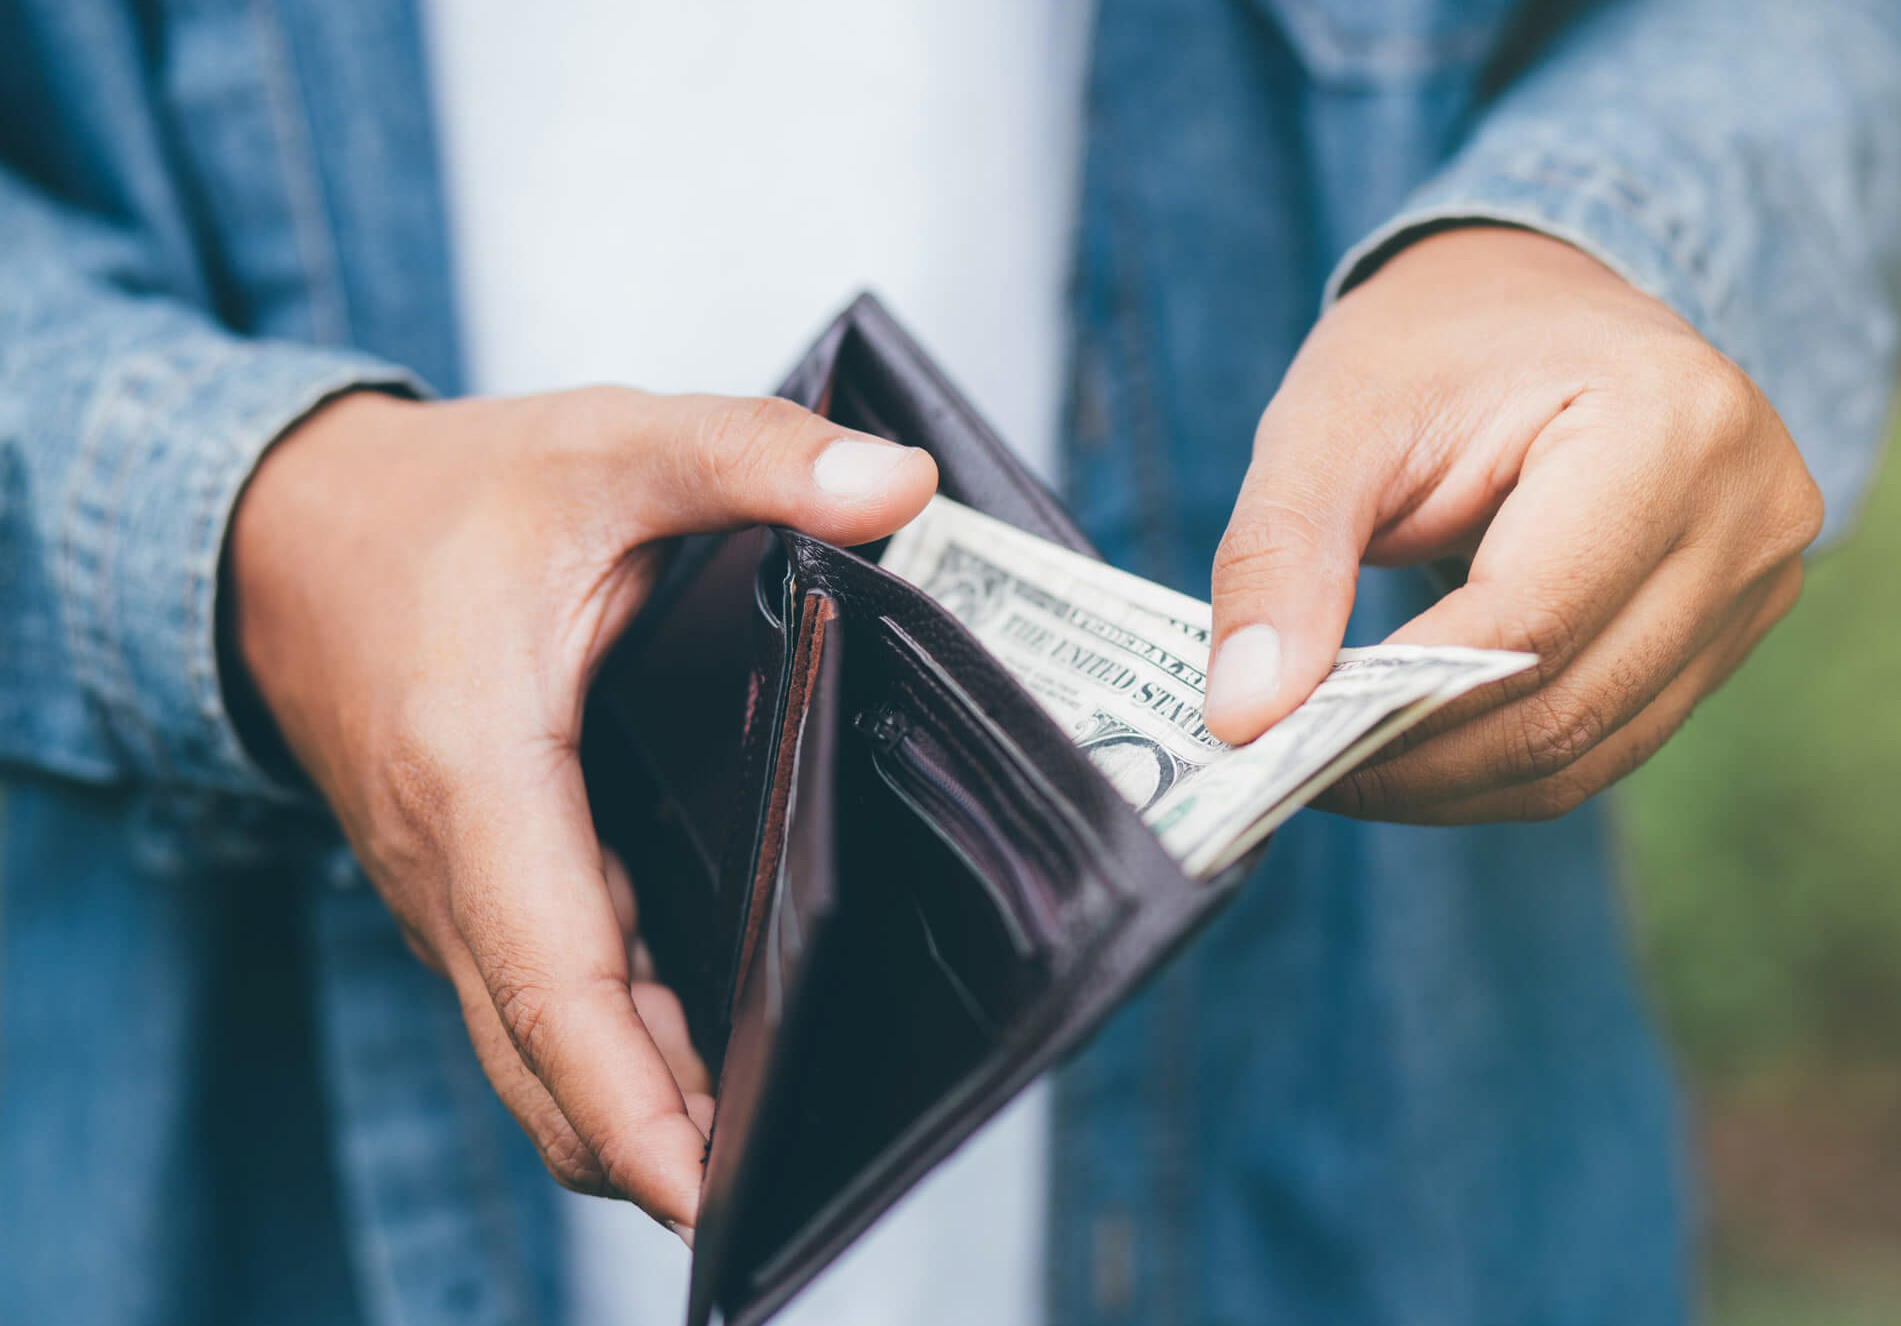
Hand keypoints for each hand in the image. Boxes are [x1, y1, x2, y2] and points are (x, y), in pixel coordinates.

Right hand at [227, 386, 936, 1233]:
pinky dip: (613, 1053)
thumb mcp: (605, 448)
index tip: (702, 1195)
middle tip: (790, 1190)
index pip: (551, 982)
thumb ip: (750, 454)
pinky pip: (539, 1004)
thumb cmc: (444, 500)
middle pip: (547, 1059)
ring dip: (638, 1107)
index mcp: (479, 778)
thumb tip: (902, 487)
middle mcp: (452, 870)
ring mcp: (453, 897)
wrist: (289, 534)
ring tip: (774, 1146)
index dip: (627, 1100)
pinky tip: (709, 1060)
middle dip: (652, 1144)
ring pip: (541, 1048)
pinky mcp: (473, 895)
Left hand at [1202, 226, 1822, 822]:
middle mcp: (1748, 512)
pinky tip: (1410, 753)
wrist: (1536, 298)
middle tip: (1289, 772)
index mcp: (1669, 426)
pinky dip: (1501, 765)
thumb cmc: (1434, 345)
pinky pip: (1611, 740)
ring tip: (1338, 767)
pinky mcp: (1734, 631)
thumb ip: (1282, 560)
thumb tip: (1247, 716)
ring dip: (1452, 783)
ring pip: (1591, 751)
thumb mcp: (1330, 420)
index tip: (1275, 740)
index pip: (1529, 621)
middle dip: (1414, 764)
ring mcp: (1758, 580)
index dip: (1398, 706)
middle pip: (1566, 707)